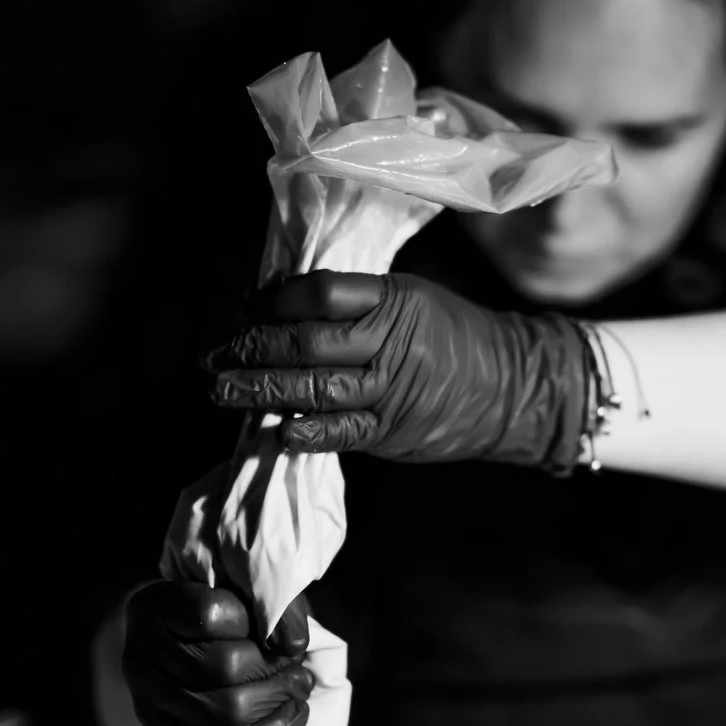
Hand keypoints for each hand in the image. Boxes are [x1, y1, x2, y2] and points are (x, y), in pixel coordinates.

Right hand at [122, 581, 312, 725]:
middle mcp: (139, 659)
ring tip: (296, 698)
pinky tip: (285, 724)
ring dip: (275, 708)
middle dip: (275, 674)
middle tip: (300, 674)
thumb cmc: (223, 618)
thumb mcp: (244, 592)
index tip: (272, 629)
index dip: (252, 621)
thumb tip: (292, 645)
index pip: (209, 612)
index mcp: (152, 610)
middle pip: (222, 667)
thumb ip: (271, 604)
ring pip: (222, 716)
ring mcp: (147, 707)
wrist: (186, 654)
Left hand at [204, 271, 588, 471]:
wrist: (512, 387)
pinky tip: (274, 429)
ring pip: (315, 388)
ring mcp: (391, 391)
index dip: (275, 300)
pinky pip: (342, 432)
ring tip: (221, 388)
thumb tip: (279, 306)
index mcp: (394, 298)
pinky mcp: (392, 432)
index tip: (247, 307)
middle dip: (252, 347)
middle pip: (307, 342)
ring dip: (260, 389)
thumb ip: (354, 303)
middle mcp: (391, 343)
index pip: (320, 292)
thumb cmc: (452, 336)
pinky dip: (307, 432)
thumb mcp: (411, 299)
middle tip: (213, 355)